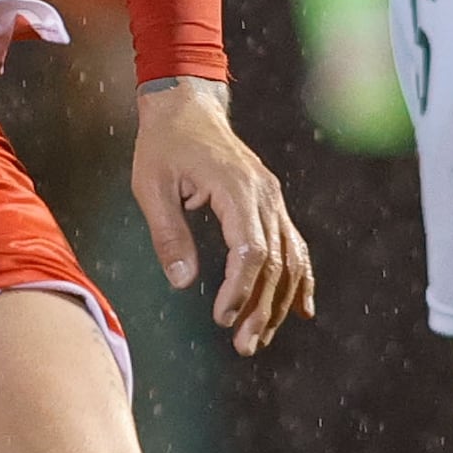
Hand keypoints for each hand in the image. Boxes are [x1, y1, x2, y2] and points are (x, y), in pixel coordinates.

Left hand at [127, 81, 314, 354]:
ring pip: (290, 259)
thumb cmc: (164, 145)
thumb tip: (182, 281)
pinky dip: (300, 280)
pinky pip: (294, 246)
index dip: (240, 289)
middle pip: (276, 262)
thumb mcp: (151, 186)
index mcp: (237, 188)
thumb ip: (168, 233)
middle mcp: (264, 195)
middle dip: (262, 308)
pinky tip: (301, 311)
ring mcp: (273, 199)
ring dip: (279, 303)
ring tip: (259, 339)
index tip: (222, 318)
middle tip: (244, 346)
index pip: (251, 250)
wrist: (187, 107)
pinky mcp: (272, 204)